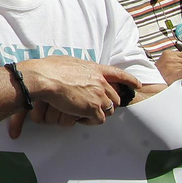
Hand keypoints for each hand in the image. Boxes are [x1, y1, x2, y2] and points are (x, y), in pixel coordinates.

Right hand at [19, 55, 137, 124]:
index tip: (137, 85)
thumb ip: (77, 67)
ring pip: (109, 110)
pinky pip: (99, 120)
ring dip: (99, 113)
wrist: (44, 78)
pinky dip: (91, 121)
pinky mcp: (92, 108)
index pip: (118, 74)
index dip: (129, 80)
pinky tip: (81, 118)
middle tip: (96, 107)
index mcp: (95, 69)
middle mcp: (100, 82)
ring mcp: (98, 95)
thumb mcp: (67, 61)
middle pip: (115, 97)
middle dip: (108, 103)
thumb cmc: (49, 69)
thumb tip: (74, 70)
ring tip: (85, 114)